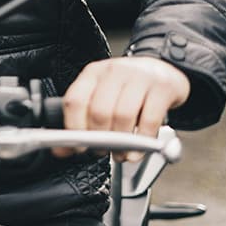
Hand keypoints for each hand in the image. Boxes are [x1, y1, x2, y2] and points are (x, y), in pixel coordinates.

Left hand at [52, 56, 189, 161]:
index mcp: (93, 73)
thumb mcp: (103, 95)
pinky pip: (149, 120)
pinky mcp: (162, 88)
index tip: (77, 147)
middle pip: (99, 111)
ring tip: (121, 155)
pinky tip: (139, 150)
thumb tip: (63, 150)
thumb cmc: (128, 88)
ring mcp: (139, 77)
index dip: (74, 128)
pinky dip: (143, 141)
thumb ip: (83, 119)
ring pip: (123, 116)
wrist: (163, 71)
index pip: (75, 100)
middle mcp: (113, 71)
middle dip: (99, 139)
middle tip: (102, 152)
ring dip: (121, 144)